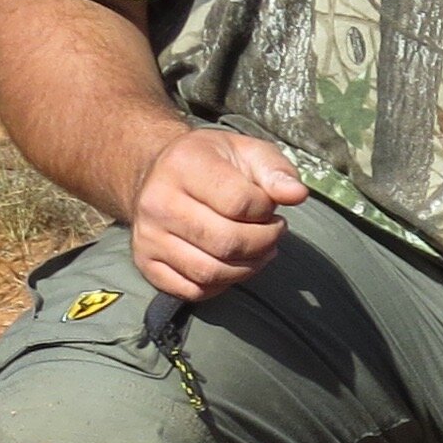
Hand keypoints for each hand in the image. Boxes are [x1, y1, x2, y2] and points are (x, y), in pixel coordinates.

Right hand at [129, 127, 308, 298]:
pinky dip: (222, 285)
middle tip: (273, 232)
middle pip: (227, 242)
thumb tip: (297, 194)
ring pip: (210, 271)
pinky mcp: (146, 263)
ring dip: (248, 267)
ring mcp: (147, 236)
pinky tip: (233, 264)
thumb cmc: (212, 163)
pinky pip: (193, 291)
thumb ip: (276, 171)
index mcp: (183, 165)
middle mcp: (157, 202)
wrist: (160, 174)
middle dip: (264, 242)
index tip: (270, 207)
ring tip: (259, 249)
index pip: (239, 203)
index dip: (266, 210)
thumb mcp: (247, 151)